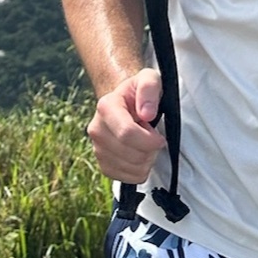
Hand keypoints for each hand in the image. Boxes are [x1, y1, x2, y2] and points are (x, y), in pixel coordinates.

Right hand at [87, 67, 165, 181]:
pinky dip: (139, 171)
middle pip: (131, 154)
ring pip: (130, 168)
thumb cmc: (139, 91)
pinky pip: (126, 178)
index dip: (149, 140)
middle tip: (154, 136)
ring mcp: (97, 149)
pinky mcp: (103, 165)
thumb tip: (146, 114)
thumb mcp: (149, 78)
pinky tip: (140, 154)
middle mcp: (97, 129)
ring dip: (146, 160)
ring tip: (146, 143)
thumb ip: (149, 88)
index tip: (160, 137)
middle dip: (150, 150)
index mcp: (106, 107)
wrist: (126, 103)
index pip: (127, 133)